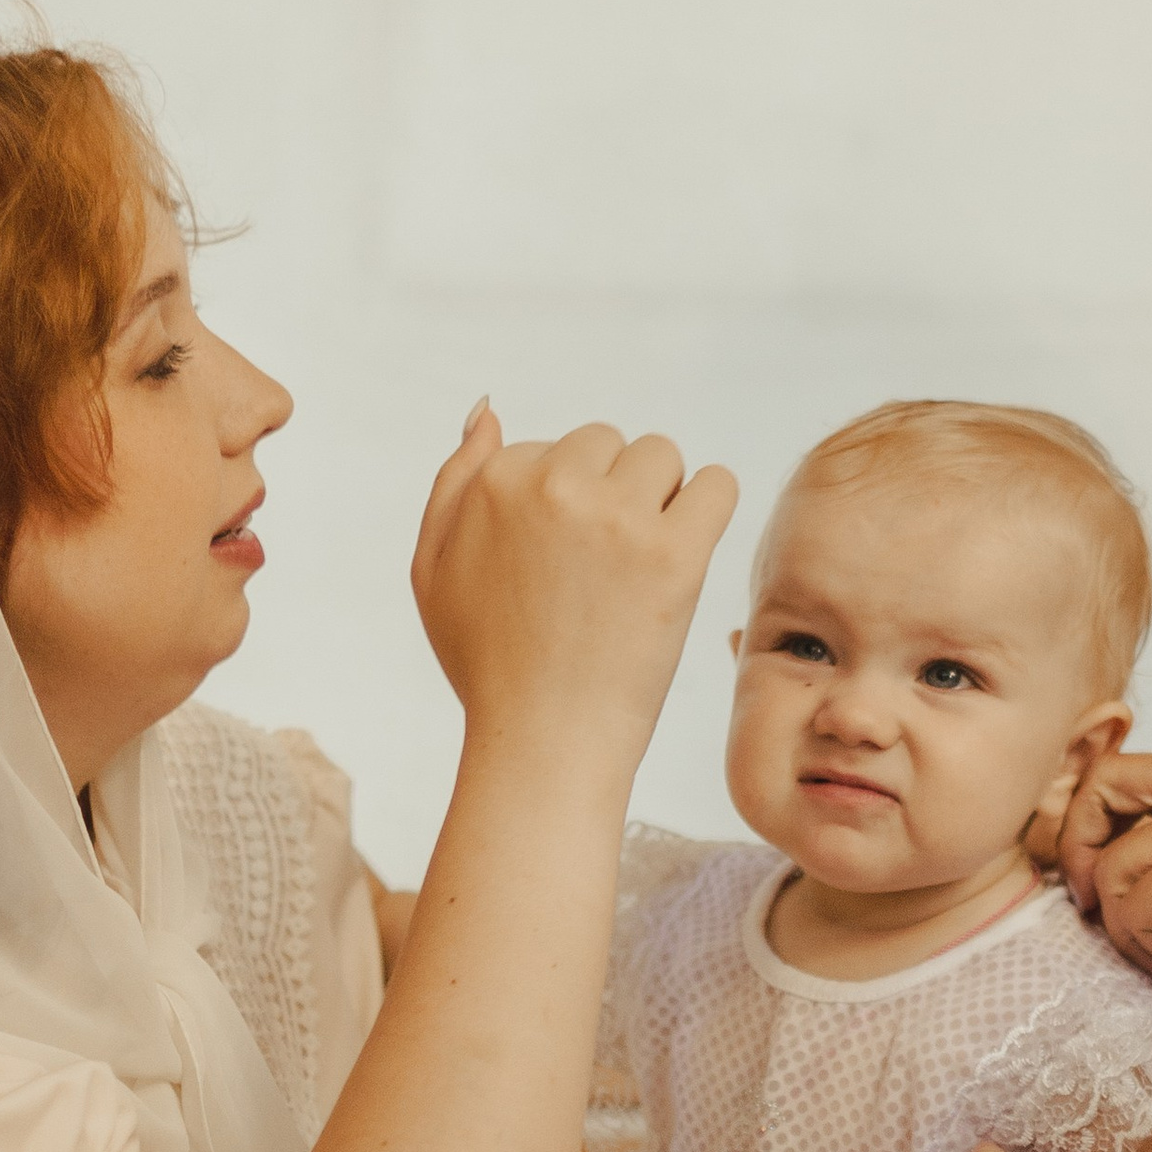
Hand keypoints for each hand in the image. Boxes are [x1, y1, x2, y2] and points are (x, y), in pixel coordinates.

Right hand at [413, 406, 736, 759]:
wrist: (543, 741)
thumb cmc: (489, 664)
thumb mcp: (434, 570)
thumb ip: (454, 482)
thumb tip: (490, 410)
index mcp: (496, 481)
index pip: (555, 448)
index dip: (566, 506)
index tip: (562, 566)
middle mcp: (554, 485)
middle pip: (610, 443)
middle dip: (614, 492)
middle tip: (604, 570)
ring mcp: (616, 517)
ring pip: (663, 456)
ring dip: (661, 499)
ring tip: (640, 566)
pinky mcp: (674, 553)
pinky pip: (718, 485)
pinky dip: (711, 507)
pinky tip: (689, 549)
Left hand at [1058, 752, 1151, 1004]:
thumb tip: (1094, 883)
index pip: (1123, 772)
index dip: (1089, 823)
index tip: (1095, 882)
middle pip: (1101, 789)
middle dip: (1079, 857)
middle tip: (1097, 914)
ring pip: (1112, 870)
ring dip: (1129, 930)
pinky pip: (1135, 910)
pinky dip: (1151, 948)